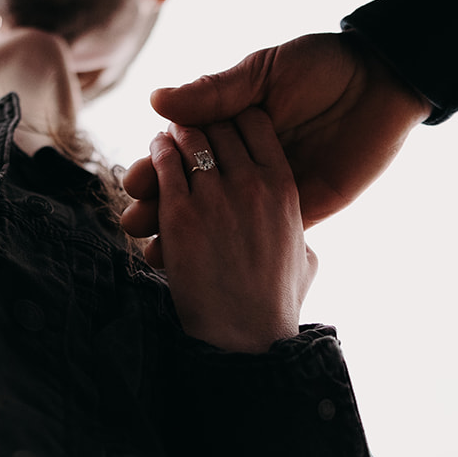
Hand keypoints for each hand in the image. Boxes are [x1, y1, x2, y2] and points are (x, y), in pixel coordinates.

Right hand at [122, 33, 429, 227]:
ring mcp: (271, 186)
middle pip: (195, 188)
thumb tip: (157, 100)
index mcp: (232, 122)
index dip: (157, 166)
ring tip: (155, 252)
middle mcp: (246, 158)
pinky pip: (264, 233)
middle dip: (162, 207)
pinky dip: (234, 250)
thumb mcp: (264, 71)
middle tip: (134, 223)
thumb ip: (216, 92)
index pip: (184, 149)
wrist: (382, 81)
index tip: (133, 184)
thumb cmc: (322, 65)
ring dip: (187, 236)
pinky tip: (207, 264)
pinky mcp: (302, 207)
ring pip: (222, 216)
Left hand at [126, 111, 315, 353]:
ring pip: (187, 138)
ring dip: (174, 135)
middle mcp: (251, 184)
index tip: (222, 126)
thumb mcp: (304, 261)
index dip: (235, 118)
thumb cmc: (274, 305)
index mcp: (285, 187)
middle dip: (201, 122)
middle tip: (188, 128)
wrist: (243, 338)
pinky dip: (155, 155)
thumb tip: (300, 235)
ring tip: (166, 141)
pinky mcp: (180, 213)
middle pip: (218, 125)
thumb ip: (300, 235)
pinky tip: (153, 159)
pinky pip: (162, 164)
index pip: (256, 124)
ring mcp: (215, 196)